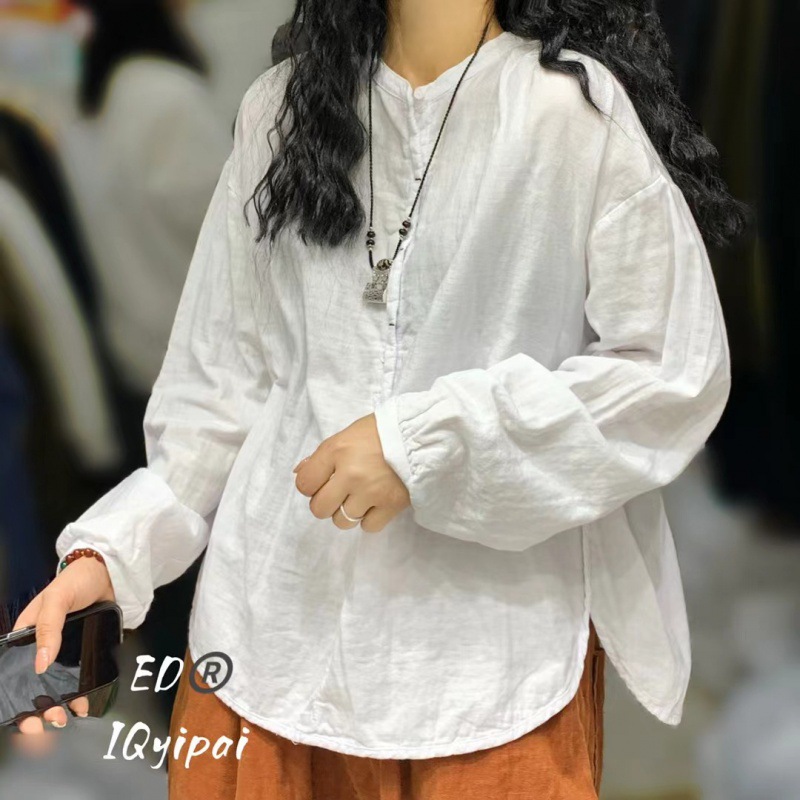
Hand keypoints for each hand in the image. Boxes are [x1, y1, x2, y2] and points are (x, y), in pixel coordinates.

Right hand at [10, 556, 114, 734]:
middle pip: (33, 685)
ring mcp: (63, 651)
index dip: (15, 696)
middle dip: (37, 709)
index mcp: (25, 635)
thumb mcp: (57, 600)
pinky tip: (83, 704)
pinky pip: (78, 678)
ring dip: (58, 705)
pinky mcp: (82, 652)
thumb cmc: (77, 580)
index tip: (24, 717)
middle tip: (50, 720)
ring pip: (55, 686)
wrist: (109, 573)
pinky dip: (79, 694)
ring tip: (67, 716)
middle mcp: (41, 646)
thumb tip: (40, 663)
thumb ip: (49, 627)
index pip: (13, 671)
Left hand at [293, 413, 410, 532]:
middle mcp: (350, 474)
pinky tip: (375, 503)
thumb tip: (301, 473)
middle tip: (340, 492)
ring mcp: (371, 492)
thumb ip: (322, 456)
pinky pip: (368, 526)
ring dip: (348, 512)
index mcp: (336, 451)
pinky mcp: (391, 505)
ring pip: (342, 521)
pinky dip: (369, 518)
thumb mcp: (347, 435)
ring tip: (360, 496)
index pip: (304, 484)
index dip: (311, 485)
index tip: (323, 480)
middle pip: (319, 509)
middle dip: (326, 503)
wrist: (422, 435)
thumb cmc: (381, 431)